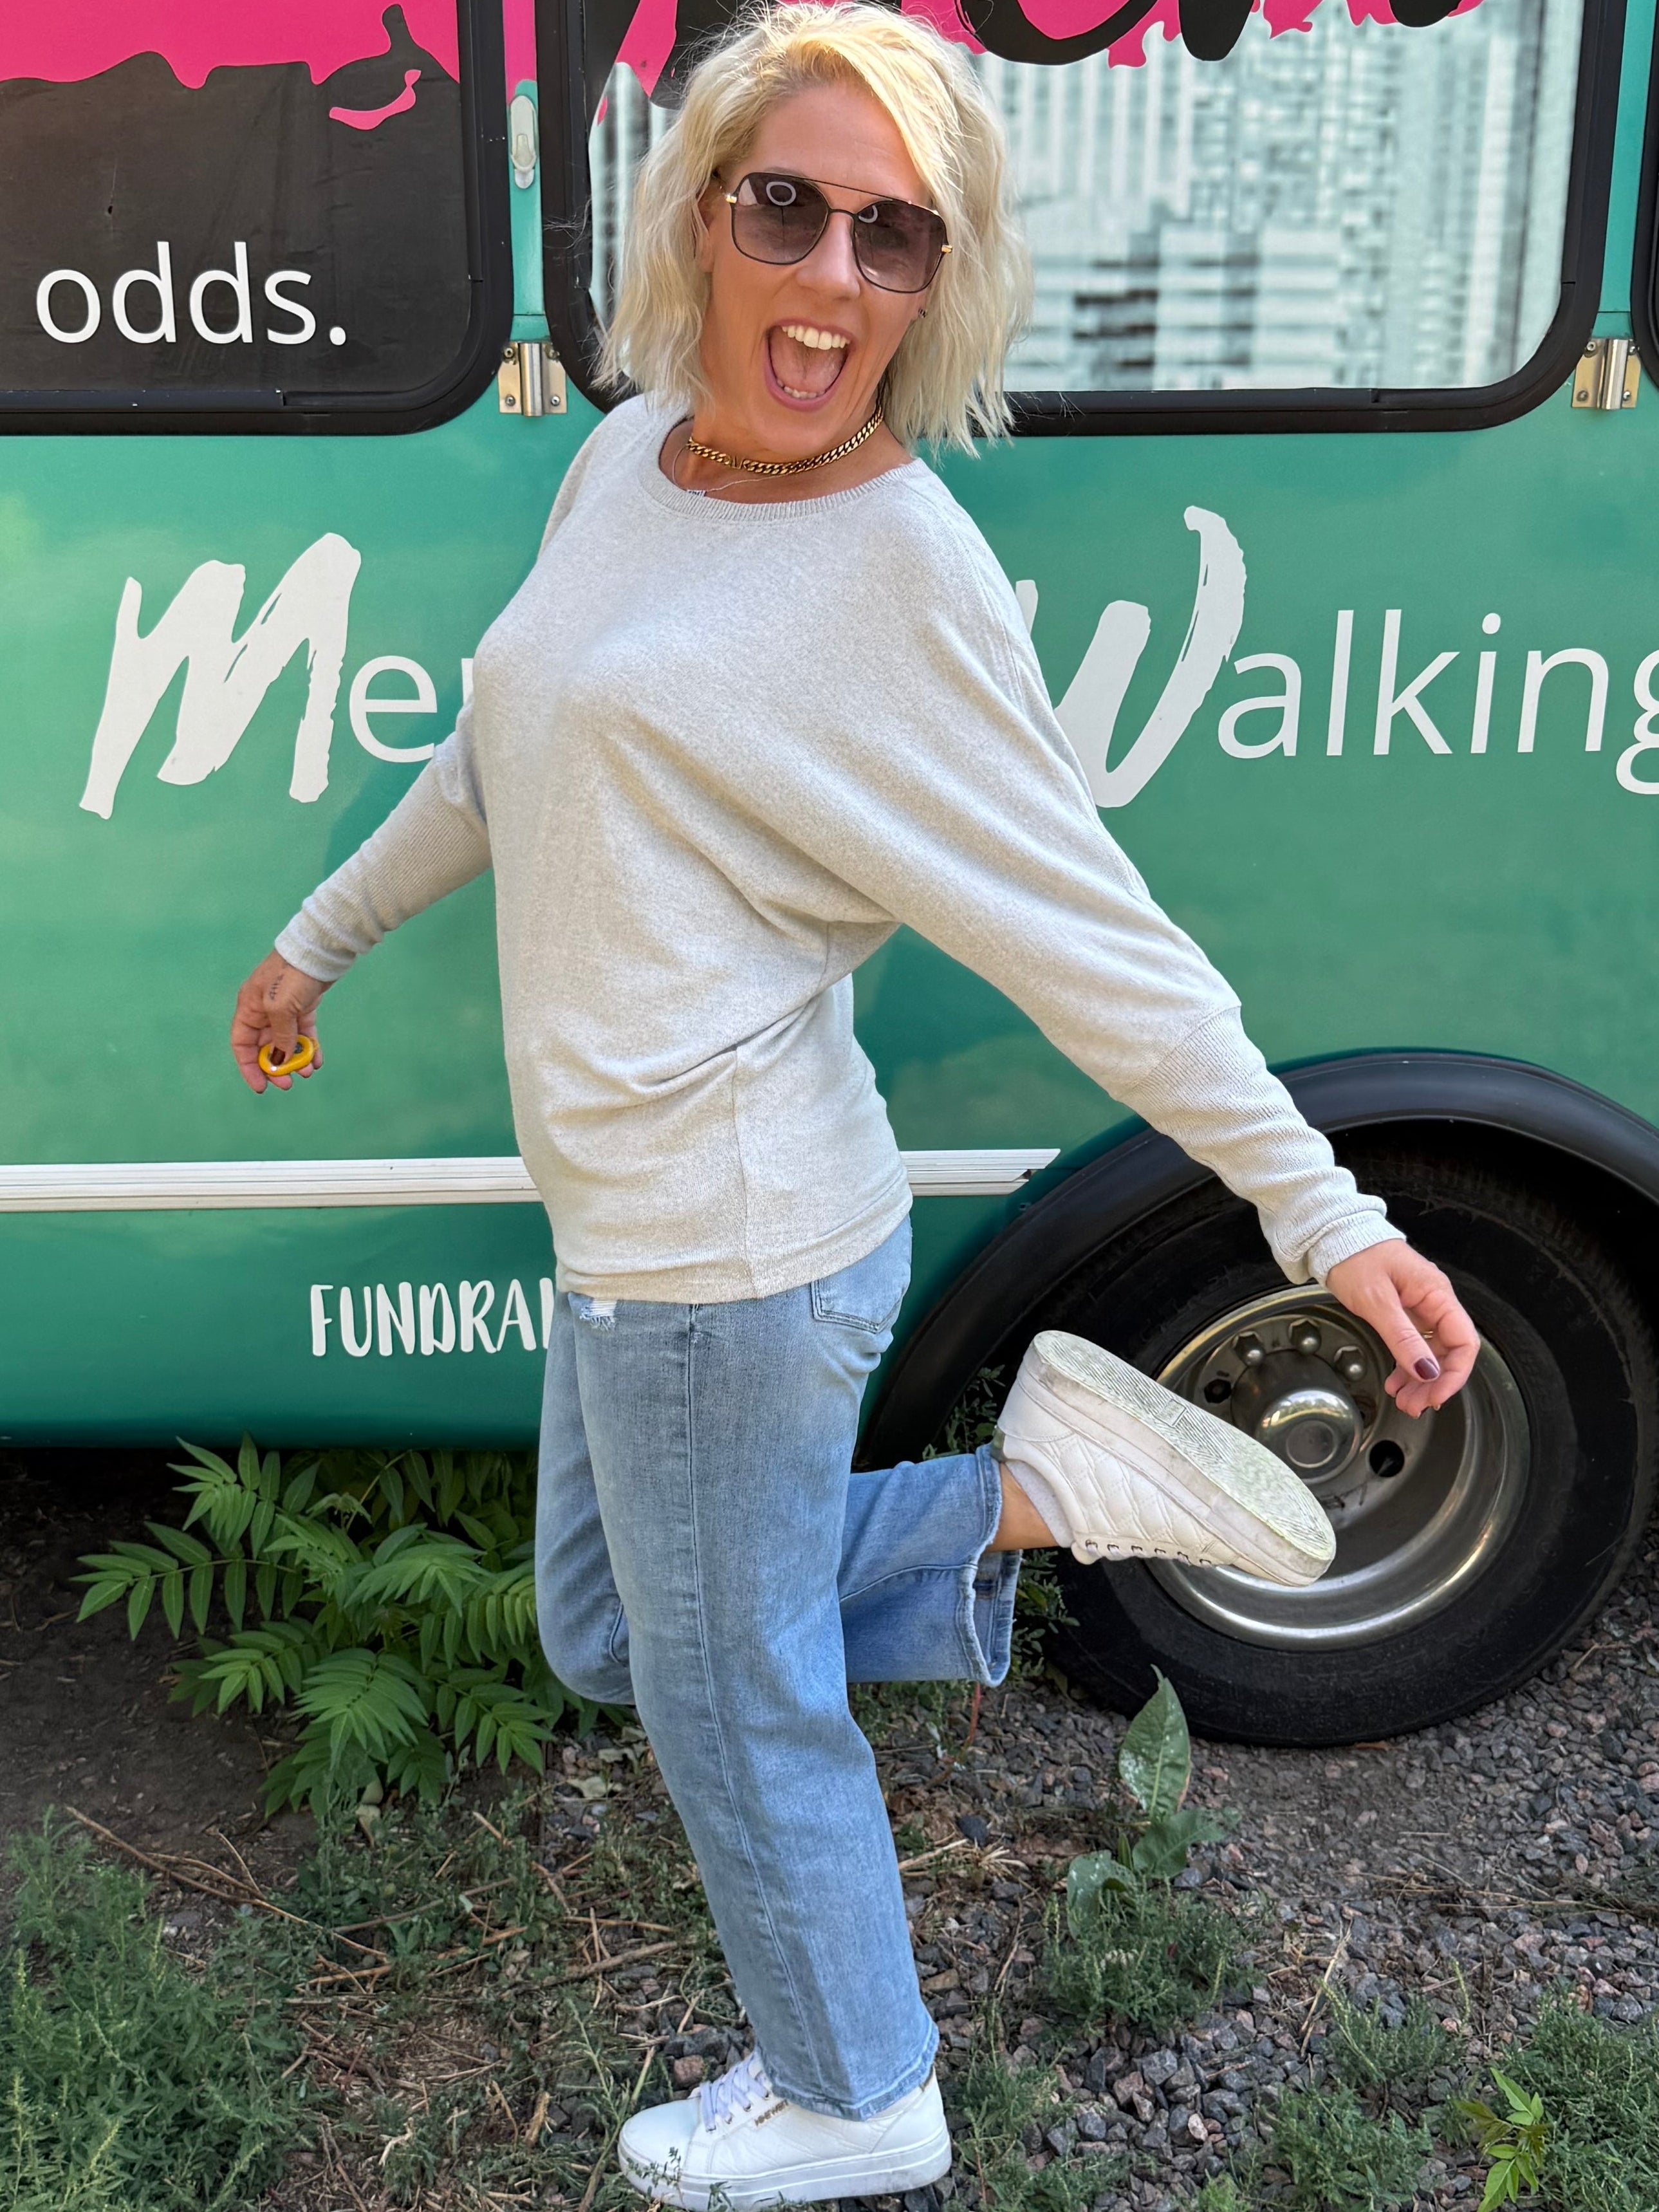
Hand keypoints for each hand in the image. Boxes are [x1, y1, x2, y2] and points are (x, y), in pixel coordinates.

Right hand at [231, 951, 329, 1092]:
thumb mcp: (281, 1007)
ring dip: (295, 1060)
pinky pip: (303, 1034)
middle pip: (264, 1047)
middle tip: (288, 1083)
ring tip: (307, 1072)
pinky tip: (317, 1061)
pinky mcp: (304, 1007)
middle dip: (275, 1066)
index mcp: (249, 1008)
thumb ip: (279, 1035)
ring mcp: (285, 1009)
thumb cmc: (293, 974)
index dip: (249, 1067)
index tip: (261, 1087)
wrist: (320, 950)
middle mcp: (264, 1010)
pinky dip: (309, 1048)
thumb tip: (280, 1058)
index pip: (242, 1044)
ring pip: (286, 1042)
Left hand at [1325, 1240, 1478, 1417]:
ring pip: (1430, 1352)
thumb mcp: (1377, 1301)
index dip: (1454, 1374)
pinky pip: (1414, 1344)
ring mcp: (1420, 1306)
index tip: (1435, 1395)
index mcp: (1436, 1294)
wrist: (1333, 1237)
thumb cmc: (1354, 1256)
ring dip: (1420, 1379)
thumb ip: (1402, 1337)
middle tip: (1413, 1405)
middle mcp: (1434, 1301)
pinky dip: (1406, 1365)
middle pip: (1448, 1352)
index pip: (1463, 1342)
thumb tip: (1426, 1370)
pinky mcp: (1404, 1311)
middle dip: (1434, 1383)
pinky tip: (1396, 1381)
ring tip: (1403, 1400)